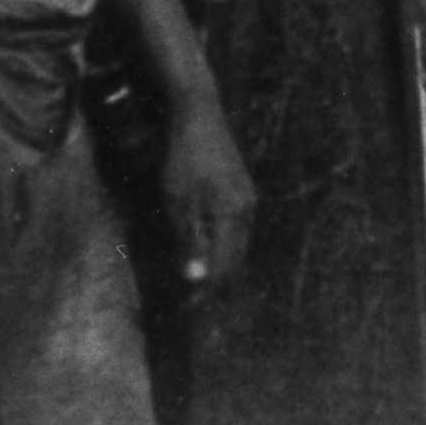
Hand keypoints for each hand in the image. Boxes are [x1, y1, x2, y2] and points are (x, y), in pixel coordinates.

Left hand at [161, 97, 255, 289]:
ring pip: (237, 243)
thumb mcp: (179, 202)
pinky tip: (205, 247)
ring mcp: (246, 197)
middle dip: (215, 284)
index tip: (183, 311)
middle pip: (235, 259)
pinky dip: (220, 245)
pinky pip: (234, 228)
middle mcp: (247, 209)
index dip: (205, 292)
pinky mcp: (239, 188)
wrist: (196, 113)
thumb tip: (197, 281)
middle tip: (188, 304)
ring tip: (195, 281)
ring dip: (219, 265)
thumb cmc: (183, 158)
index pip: (224, 267)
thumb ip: (190, 241)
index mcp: (234, 215)